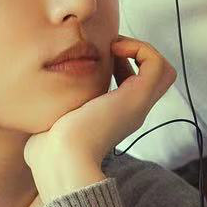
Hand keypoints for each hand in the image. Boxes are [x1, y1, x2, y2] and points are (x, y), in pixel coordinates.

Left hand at [24, 34, 175, 200]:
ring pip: (163, 71)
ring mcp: (137, 105)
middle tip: (111, 51)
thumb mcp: (55, 120)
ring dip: (142, 50)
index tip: (98, 62)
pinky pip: (157, 63)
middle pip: (155, 79)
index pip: (134, 85)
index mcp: (114, 116)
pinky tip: (115, 50)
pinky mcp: (137, 97)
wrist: (60, 157)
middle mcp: (131, 111)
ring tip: (115, 48)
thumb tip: (43, 108)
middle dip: (137, 55)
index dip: (122, 65)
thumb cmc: (48, 146)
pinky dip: (141, 49)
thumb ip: (56, 109)